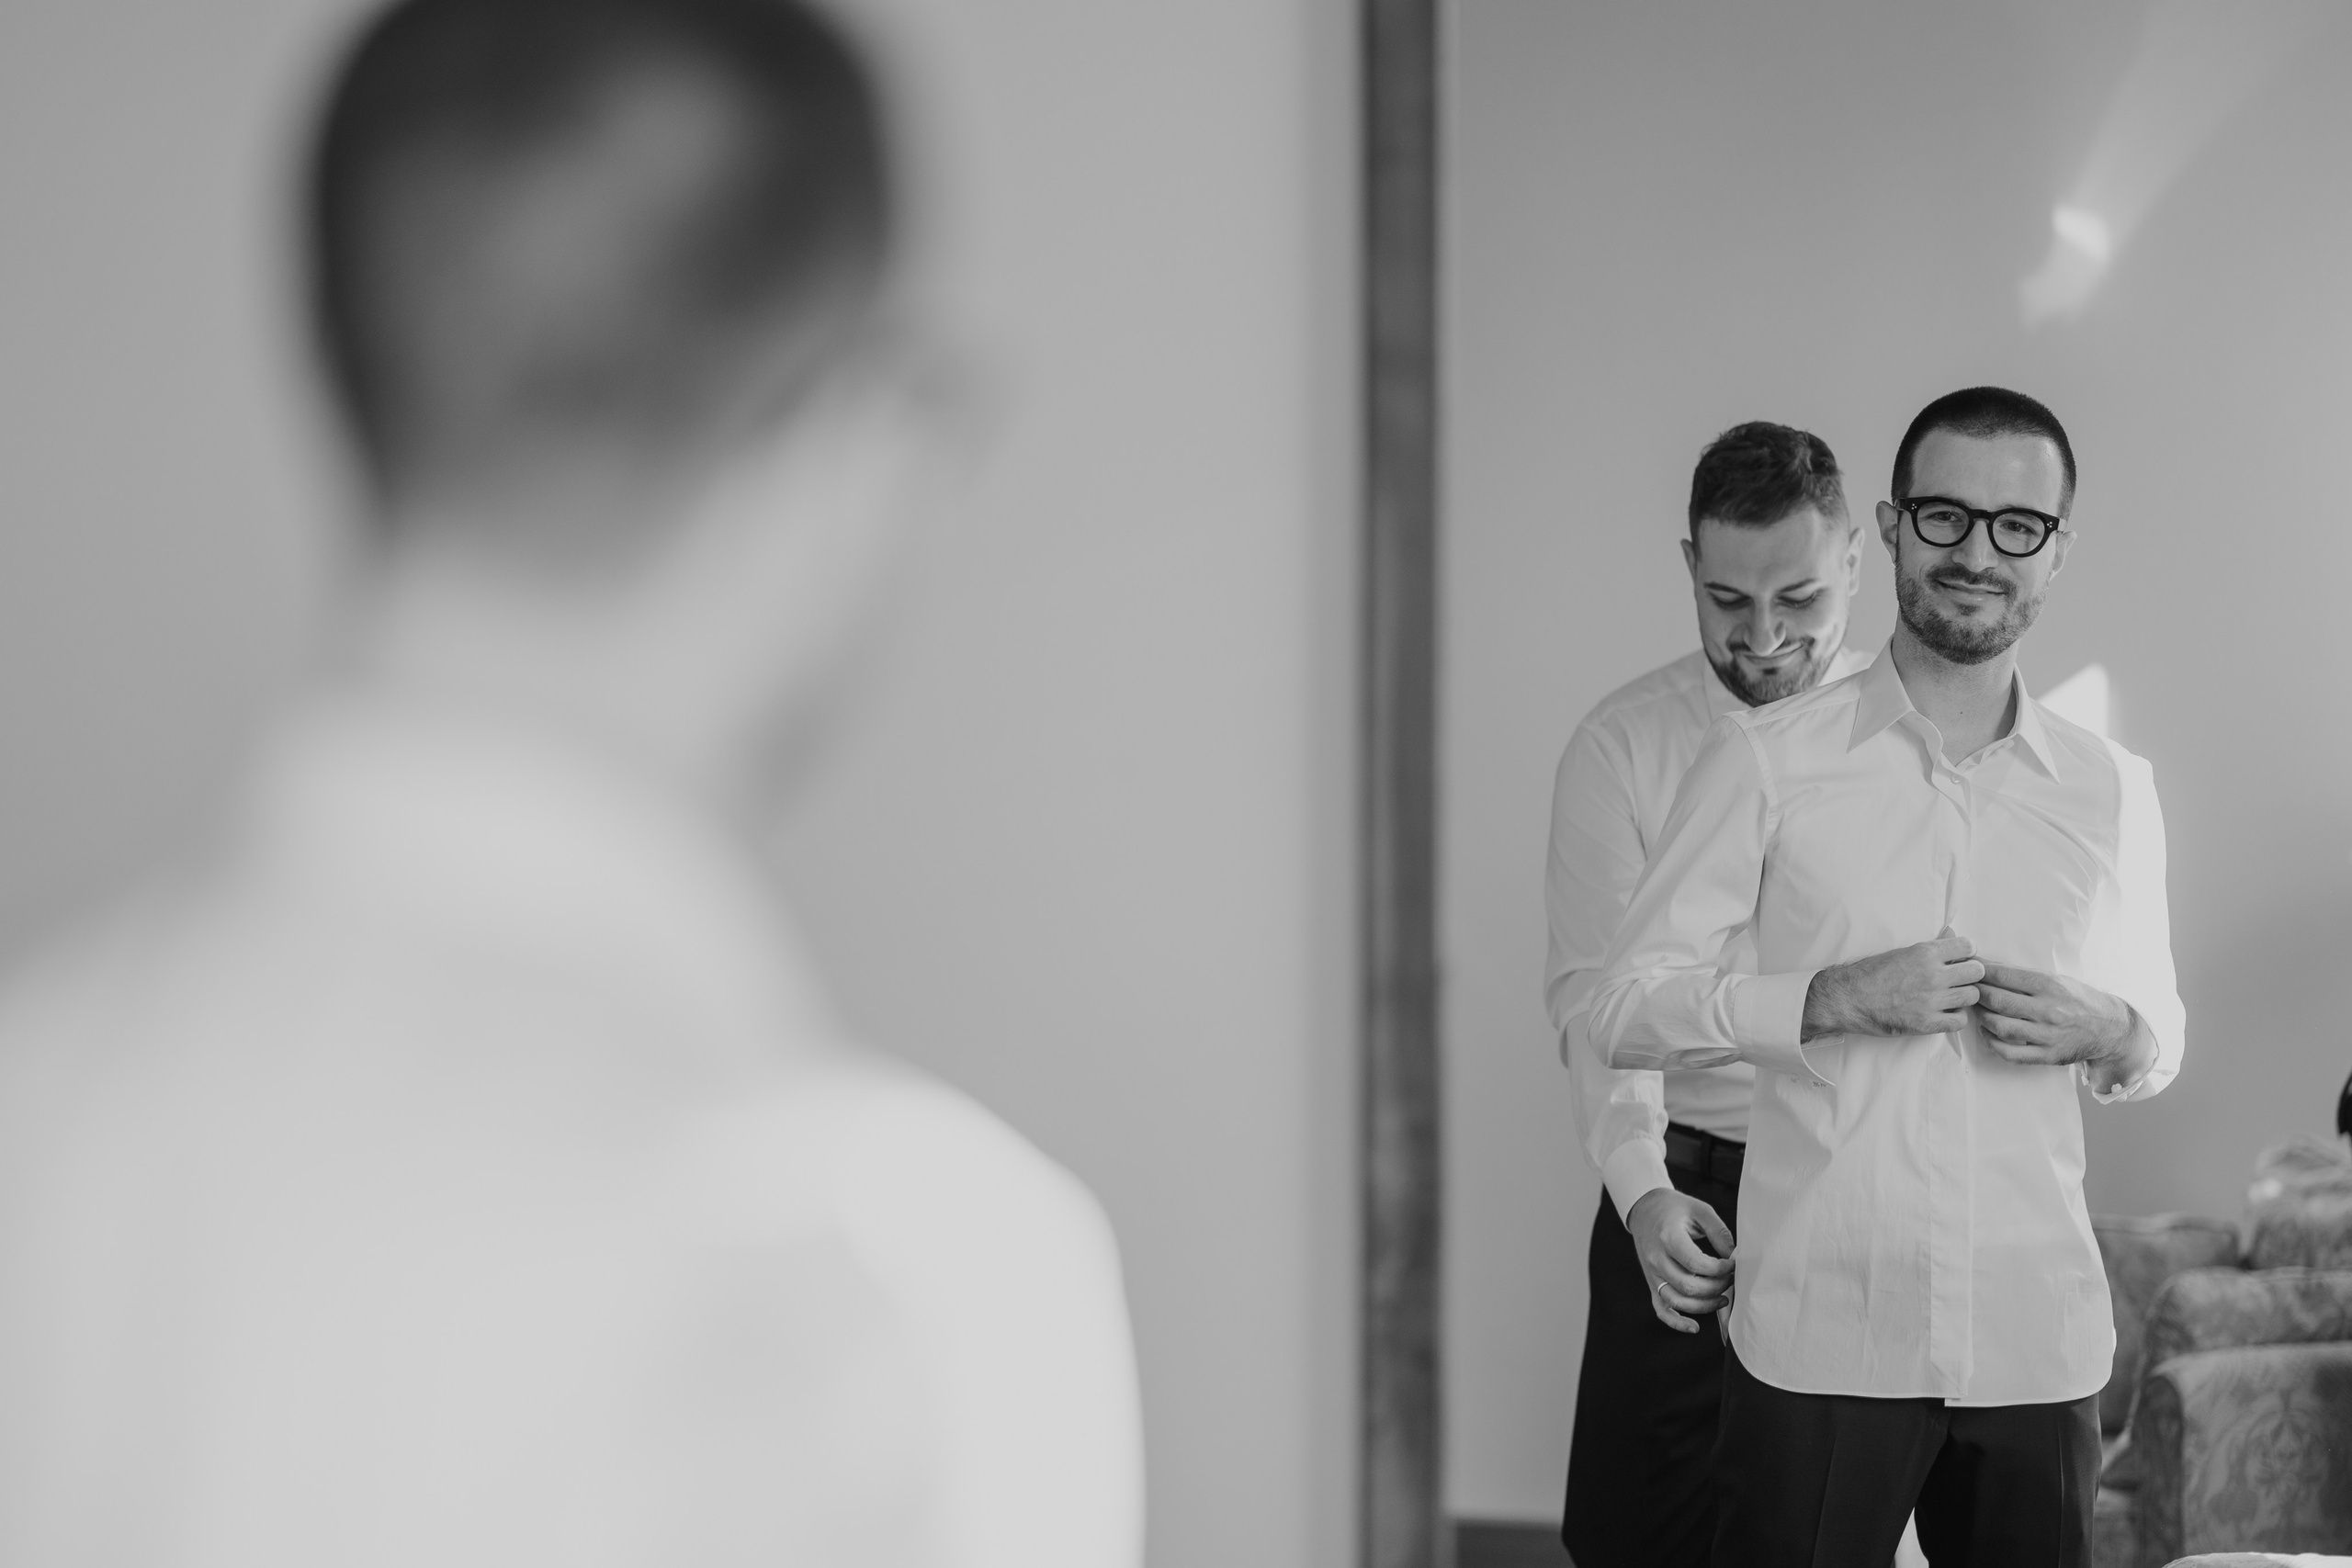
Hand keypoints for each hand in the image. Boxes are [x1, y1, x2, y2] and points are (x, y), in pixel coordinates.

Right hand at [1624, 1187, 1733, 1333]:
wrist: (1644, 1210)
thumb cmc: (1675, 1208)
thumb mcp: (1700, 1210)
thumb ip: (1720, 1233)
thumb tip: (1737, 1258)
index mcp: (1668, 1238)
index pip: (1697, 1264)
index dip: (1720, 1269)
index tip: (1733, 1264)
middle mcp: (1657, 1259)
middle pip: (1689, 1286)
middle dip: (1717, 1287)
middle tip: (1731, 1279)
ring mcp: (1652, 1274)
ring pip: (1678, 1302)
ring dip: (1705, 1305)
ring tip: (1723, 1298)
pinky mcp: (1651, 1283)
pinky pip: (1661, 1310)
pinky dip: (1677, 1323)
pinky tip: (1695, 1327)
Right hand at [1802, 928, 1984, 1039]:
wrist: (1848, 998)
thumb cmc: (1870, 974)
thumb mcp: (1901, 952)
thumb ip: (1930, 947)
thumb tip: (1951, 935)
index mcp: (1925, 953)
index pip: (1968, 947)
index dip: (1967, 953)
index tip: (1961, 959)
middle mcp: (1932, 975)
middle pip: (1976, 972)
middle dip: (1970, 974)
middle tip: (1958, 979)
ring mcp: (1931, 1000)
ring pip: (1972, 996)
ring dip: (1964, 996)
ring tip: (1950, 997)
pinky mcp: (1927, 1023)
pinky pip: (1960, 1021)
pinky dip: (1956, 1017)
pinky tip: (1944, 1013)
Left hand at [1974, 963, 2140, 1077]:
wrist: (2110, 1028)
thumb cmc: (2078, 1000)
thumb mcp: (2057, 979)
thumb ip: (2023, 976)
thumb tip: (1987, 965)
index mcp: (2050, 985)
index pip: (2003, 976)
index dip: (1980, 972)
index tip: (1967, 970)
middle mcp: (2048, 1009)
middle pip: (1998, 1000)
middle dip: (1976, 993)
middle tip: (1966, 990)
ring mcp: (2048, 1034)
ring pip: (2000, 1026)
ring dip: (1982, 1017)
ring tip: (1976, 1010)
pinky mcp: (2048, 1055)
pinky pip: (2011, 1053)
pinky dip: (1992, 1043)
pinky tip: (1987, 1033)